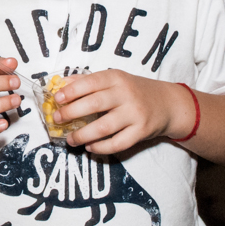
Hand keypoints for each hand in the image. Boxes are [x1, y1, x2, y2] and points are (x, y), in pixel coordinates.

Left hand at [52, 70, 191, 154]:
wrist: (167, 103)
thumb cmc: (135, 91)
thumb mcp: (115, 79)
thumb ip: (89, 80)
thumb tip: (61, 84)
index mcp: (117, 78)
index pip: (91, 82)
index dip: (71, 91)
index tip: (56, 99)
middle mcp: (126, 94)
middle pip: (95, 104)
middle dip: (72, 113)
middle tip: (57, 119)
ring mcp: (135, 114)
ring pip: (104, 127)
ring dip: (83, 135)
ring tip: (70, 139)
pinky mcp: (141, 131)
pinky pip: (118, 143)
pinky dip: (101, 147)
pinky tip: (90, 147)